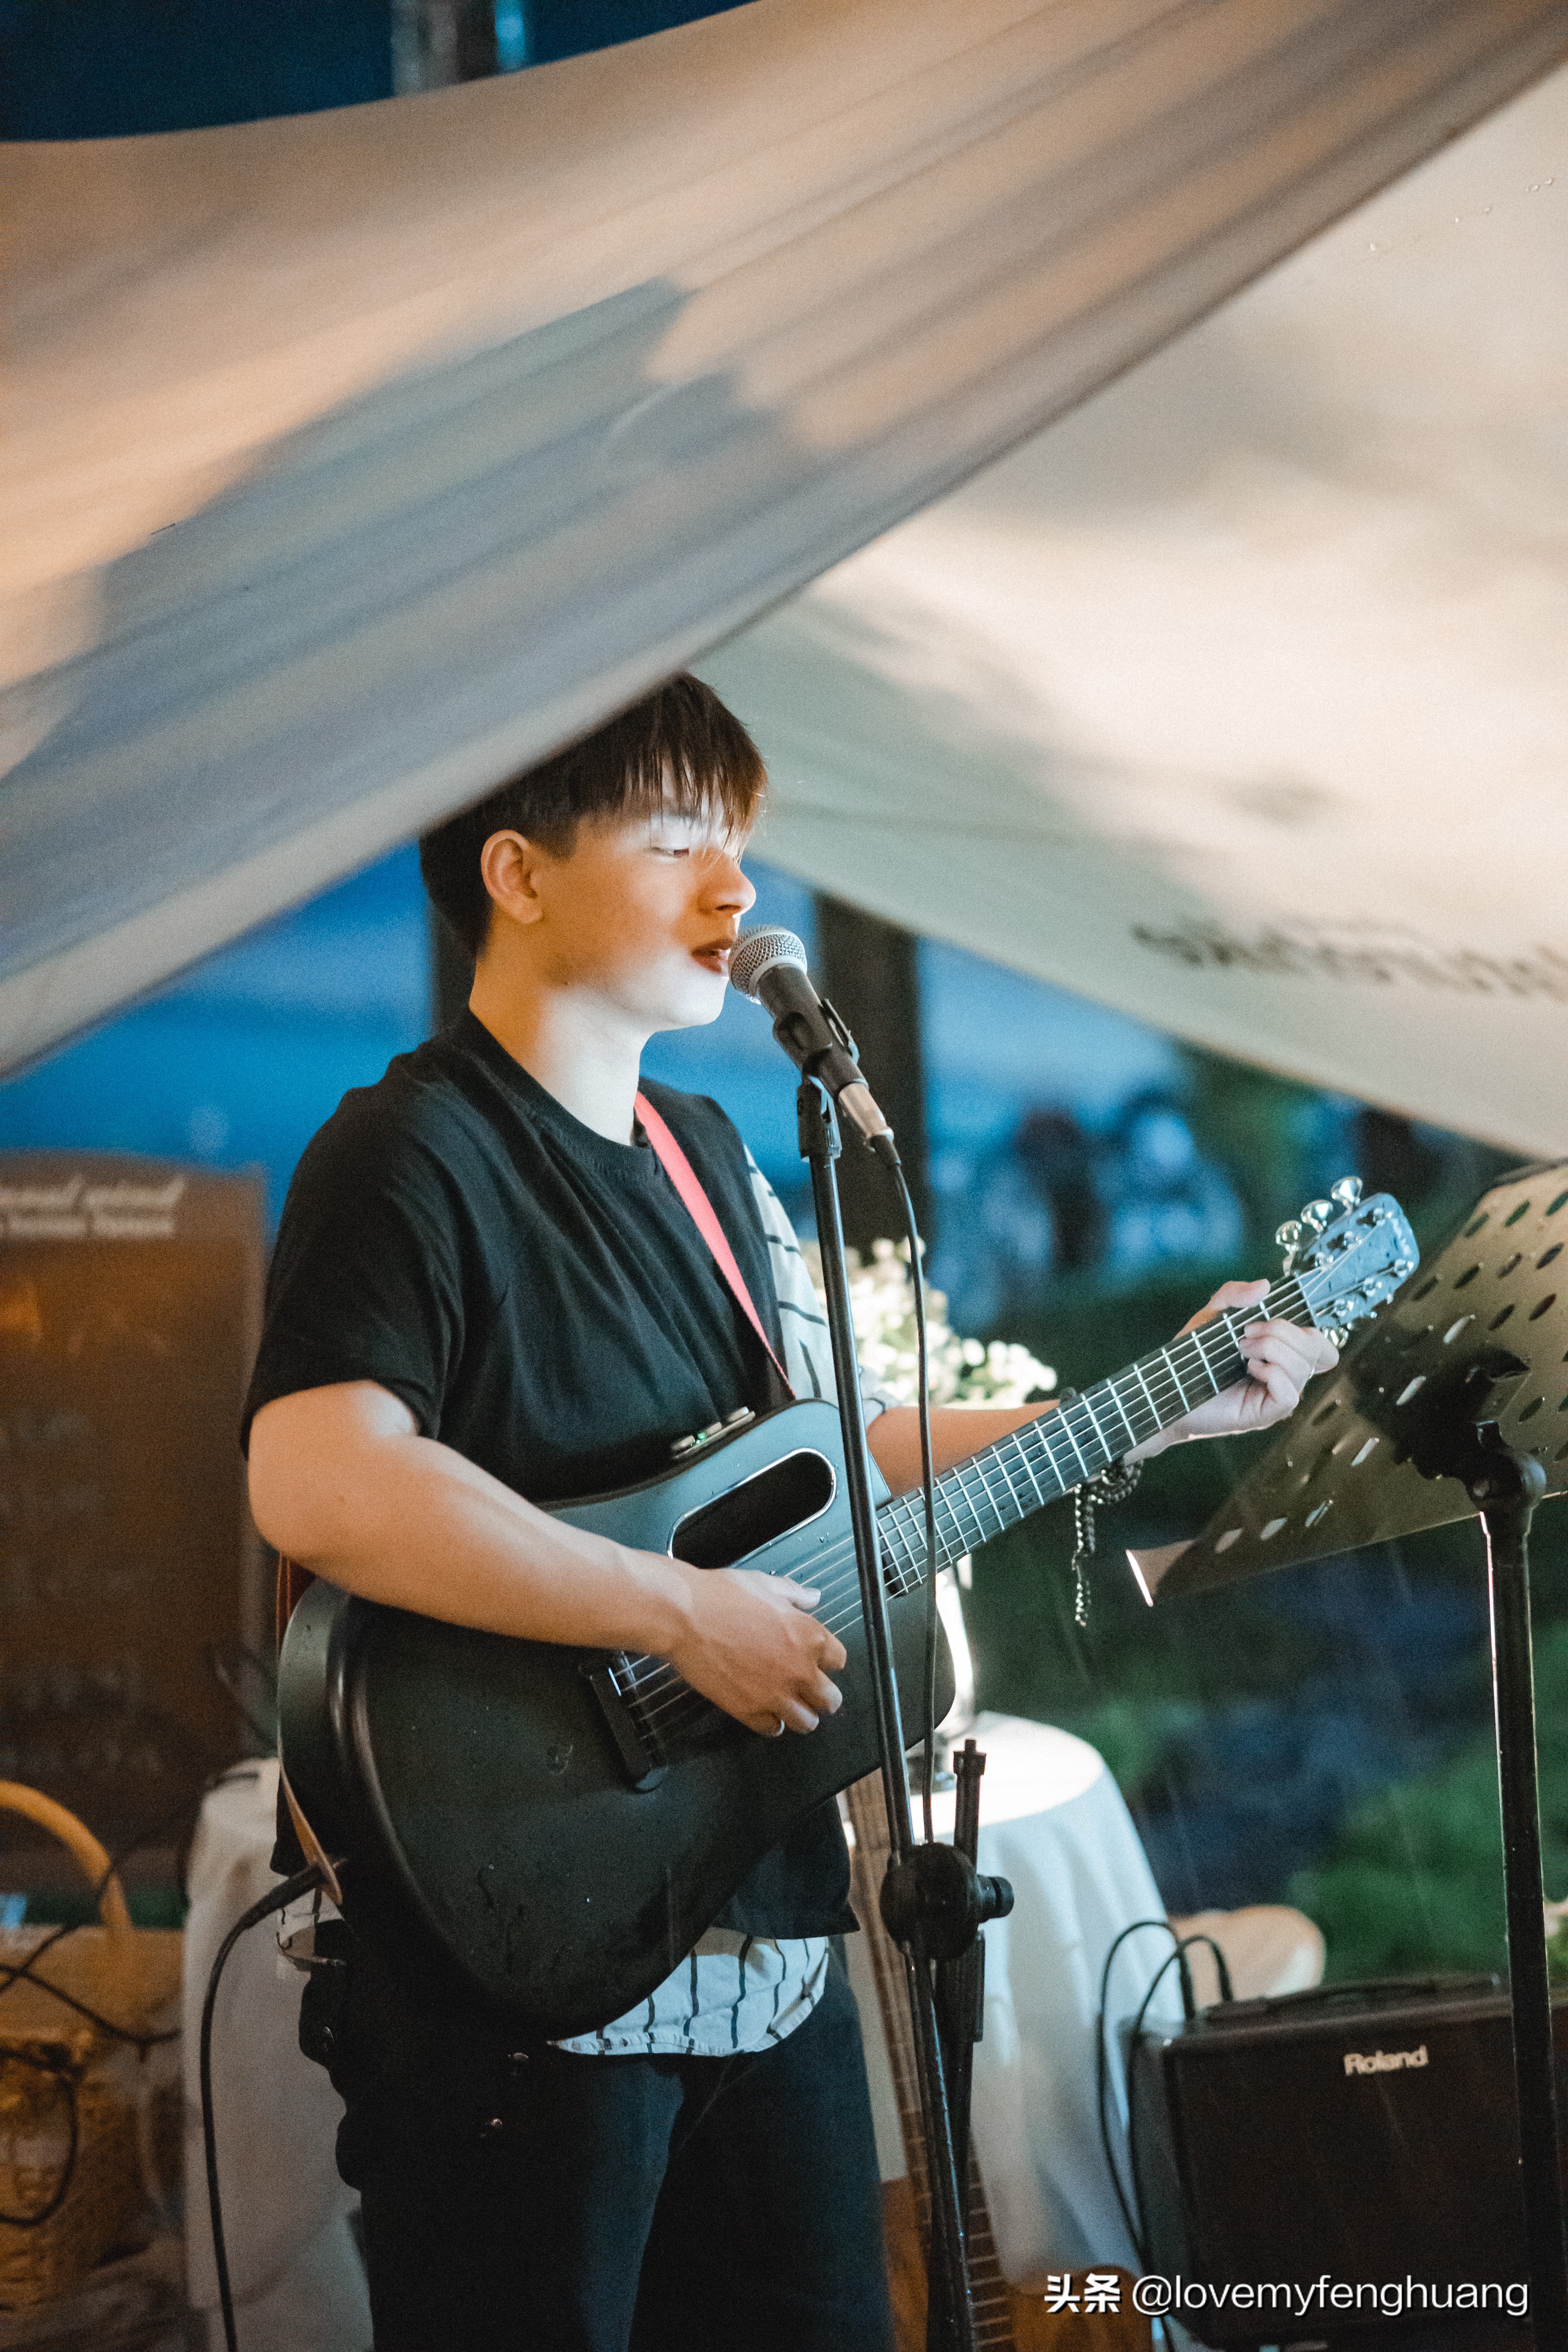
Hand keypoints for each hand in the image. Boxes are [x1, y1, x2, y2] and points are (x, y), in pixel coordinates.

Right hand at [664, 1564, 846, 1736]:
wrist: (684, 1615)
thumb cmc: (721, 1595)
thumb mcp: (765, 1584)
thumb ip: (795, 1594)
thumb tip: (813, 1597)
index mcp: (809, 1635)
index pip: (839, 1661)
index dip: (827, 1660)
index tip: (819, 1661)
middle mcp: (799, 1669)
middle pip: (830, 1700)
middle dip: (822, 1696)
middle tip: (810, 1691)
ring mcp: (775, 1694)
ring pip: (806, 1722)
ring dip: (800, 1714)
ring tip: (790, 1706)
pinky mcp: (749, 1711)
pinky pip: (772, 1729)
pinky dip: (771, 1723)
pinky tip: (765, 1712)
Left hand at [1133, 1278, 1338, 1453]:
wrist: (1169, 1388)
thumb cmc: (1191, 1357)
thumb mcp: (1211, 1316)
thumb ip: (1234, 1294)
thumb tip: (1265, 1285)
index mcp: (1282, 1353)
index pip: (1320, 1343)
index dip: (1304, 1328)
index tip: (1265, 1319)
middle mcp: (1286, 1375)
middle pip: (1316, 1348)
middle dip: (1280, 1330)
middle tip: (1245, 1335)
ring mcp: (1278, 1395)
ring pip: (1303, 1367)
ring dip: (1270, 1349)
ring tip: (1241, 1351)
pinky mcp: (1267, 1414)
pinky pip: (1290, 1394)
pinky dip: (1272, 1373)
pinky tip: (1248, 1369)